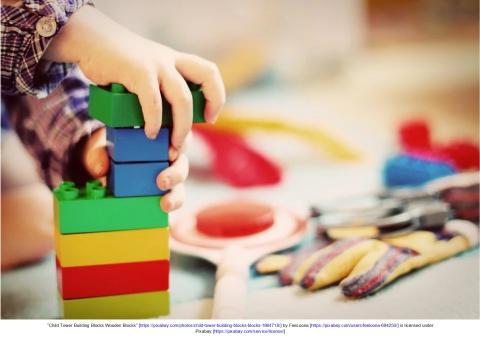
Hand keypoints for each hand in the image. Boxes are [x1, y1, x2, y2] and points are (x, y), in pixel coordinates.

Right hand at [45, 5, 224, 150]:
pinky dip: (153, 121)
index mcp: (175, 61)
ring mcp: (156, 64)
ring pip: (182, 98)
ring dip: (181, 126)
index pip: (209, 72)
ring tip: (172, 145)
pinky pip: (153, 101)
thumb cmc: (117, 64)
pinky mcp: (137, 71)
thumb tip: (165, 124)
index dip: (216, 94)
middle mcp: (170, 60)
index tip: (210, 116)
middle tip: (197, 129)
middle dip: (211, 105)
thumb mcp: (146, 72)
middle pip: (207, 76)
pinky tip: (148, 132)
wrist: (91, 41)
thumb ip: (159, 90)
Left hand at [83, 127, 189, 211]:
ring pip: (180, 184)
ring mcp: (168, 176)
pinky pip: (174, 198)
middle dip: (176, 173)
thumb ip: (97, 154)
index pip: (179, 137)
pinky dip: (172, 203)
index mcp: (159, 137)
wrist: (102, 166)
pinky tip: (164, 207)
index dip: (180, 143)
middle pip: (182, 163)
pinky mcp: (164, 192)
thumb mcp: (100, 146)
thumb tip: (100, 168)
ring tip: (165, 203)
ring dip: (176, 194)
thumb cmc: (107, 150)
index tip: (170, 153)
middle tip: (162, 182)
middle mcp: (168, 156)